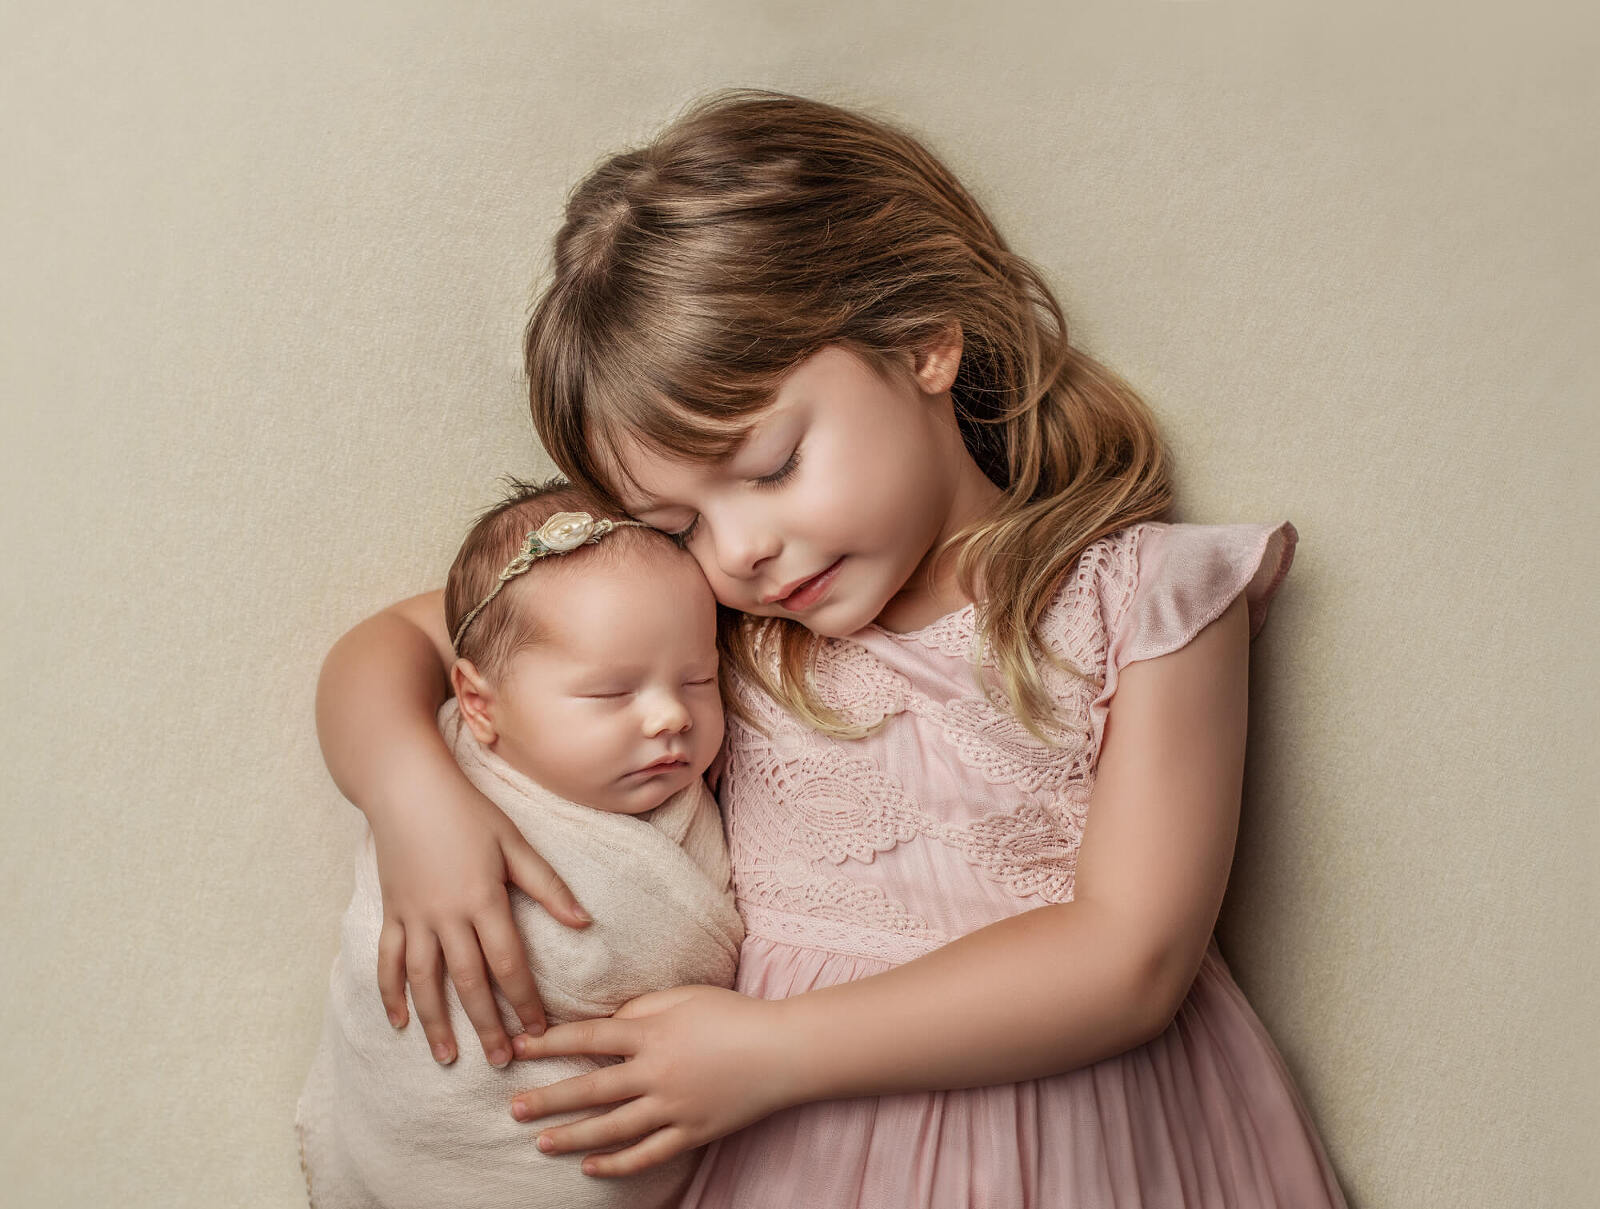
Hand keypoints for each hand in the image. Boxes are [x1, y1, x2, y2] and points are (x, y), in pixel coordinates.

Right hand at [371, 777, 592, 1065]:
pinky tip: (399, 1022)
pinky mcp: (391, 912)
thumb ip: (548, 885)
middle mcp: (446, 915)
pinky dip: (390, 993)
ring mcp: (414, 916)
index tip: (538, 1030)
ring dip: (436, 1022)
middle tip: (501, 1060)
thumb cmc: (468, 811)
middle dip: (486, 1025)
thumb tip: (585, 922)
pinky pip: (388, 961)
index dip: (525, 1001)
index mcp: (483, 900)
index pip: (509, 963)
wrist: (407, 787)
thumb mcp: (515, 843)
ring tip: (447, 1057)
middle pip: (469, 981)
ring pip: (425, 981)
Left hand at [507, 985, 796, 1177]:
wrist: (783, 1051)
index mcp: (652, 1034)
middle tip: (513, 1108)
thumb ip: (643, 1007)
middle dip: (549, 1099)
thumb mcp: (685, 996)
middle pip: (591, 1089)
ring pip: (612, 1128)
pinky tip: (590, 1167)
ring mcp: (674, 1108)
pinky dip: (617, 1165)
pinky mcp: (692, 1133)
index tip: (521, 1046)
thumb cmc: (734, 1014)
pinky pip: (647, 1154)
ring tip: (540, 1142)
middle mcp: (656, 1073)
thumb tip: (610, 1020)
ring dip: (573, 1136)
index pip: (589, 1038)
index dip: (551, 1042)